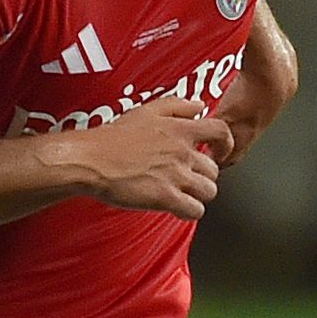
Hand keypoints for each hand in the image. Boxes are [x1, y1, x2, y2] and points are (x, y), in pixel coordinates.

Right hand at [69, 96, 233, 219]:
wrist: (91, 160)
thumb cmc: (113, 138)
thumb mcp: (147, 110)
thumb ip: (177, 106)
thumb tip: (200, 106)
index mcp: (180, 130)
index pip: (221, 132)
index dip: (225, 144)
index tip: (219, 152)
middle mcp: (182, 152)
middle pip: (214, 170)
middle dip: (203, 176)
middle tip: (187, 178)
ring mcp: (176, 176)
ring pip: (208, 191)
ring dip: (198, 195)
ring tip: (182, 194)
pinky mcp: (166, 197)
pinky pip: (195, 210)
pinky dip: (189, 211)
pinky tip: (176, 207)